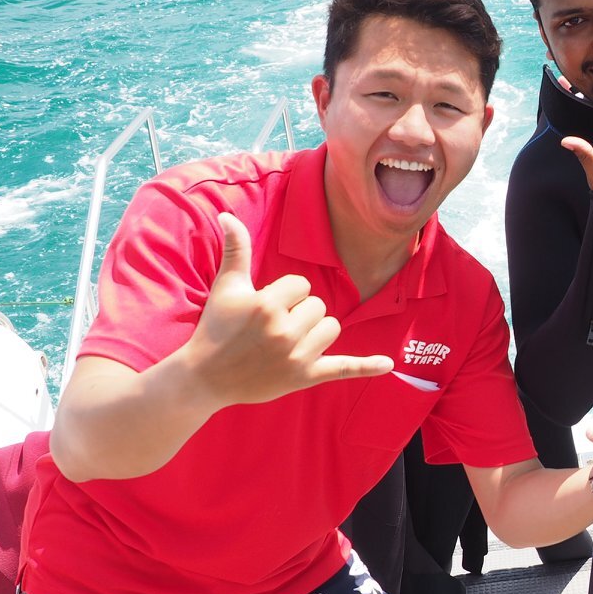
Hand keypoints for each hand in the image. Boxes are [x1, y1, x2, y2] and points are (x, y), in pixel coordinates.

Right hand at [185, 214, 393, 406]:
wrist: (204, 378)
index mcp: (267, 305)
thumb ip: (236, 249)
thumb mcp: (227, 287)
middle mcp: (284, 331)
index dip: (286, 294)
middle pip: (319, 306)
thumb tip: (227, 215)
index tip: (264, 309)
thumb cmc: (216, 328)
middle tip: (271, 328)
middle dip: (299, 312)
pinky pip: (343, 368)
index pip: (302, 284)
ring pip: (331, 328)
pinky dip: (366, 366)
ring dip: (316, 331)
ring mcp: (296, 356)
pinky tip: (388, 364)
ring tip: (286, 341)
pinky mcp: (304, 378)